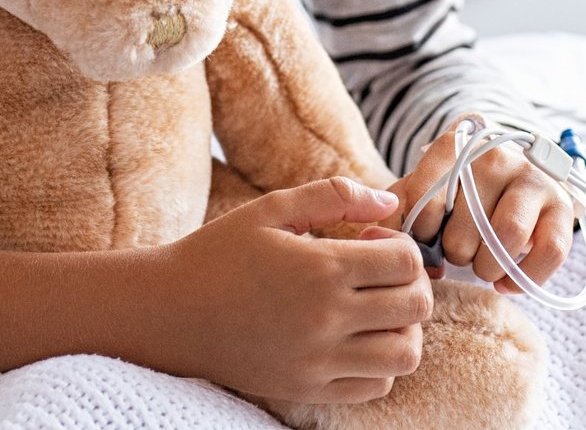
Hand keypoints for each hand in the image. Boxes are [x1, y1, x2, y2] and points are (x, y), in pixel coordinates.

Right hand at [144, 176, 434, 403]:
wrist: (169, 312)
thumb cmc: (219, 253)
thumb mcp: (272, 209)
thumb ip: (334, 196)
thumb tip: (391, 202)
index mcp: (320, 267)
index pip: (406, 261)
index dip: (402, 245)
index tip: (374, 239)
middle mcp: (326, 318)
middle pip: (416, 306)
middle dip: (412, 283)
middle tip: (383, 273)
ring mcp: (319, 360)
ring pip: (405, 354)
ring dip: (403, 328)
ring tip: (375, 310)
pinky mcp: (308, 389)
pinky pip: (374, 387)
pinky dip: (380, 365)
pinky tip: (355, 340)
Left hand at [388, 130, 575, 295]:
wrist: (512, 182)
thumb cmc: (458, 194)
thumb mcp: (424, 191)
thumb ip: (399, 210)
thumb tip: (388, 241)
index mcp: (457, 146)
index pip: (426, 193)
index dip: (422, 229)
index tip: (426, 239)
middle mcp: (498, 156)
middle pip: (466, 226)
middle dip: (457, 253)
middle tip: (459, 252)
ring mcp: (534, 180)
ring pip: (507, 237)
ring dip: (488, 267)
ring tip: (482, 265)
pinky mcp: (563, 208)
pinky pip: (549, 253)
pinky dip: (523, 279)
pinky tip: (506, 282)